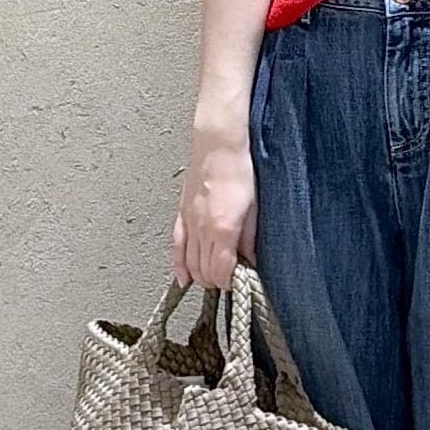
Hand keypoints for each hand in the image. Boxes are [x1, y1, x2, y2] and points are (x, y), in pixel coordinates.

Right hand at [169, 131, 258, 289]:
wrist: (218, 146)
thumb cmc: (239, 170)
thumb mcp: (253, 208)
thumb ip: (249, 238)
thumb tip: (250, 259)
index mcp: (222, 229)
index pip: (221, 271)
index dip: (230, 282)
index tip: (240, 281)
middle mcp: (202, 229)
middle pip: (204, 271)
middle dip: (217, 281)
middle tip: (230, 279)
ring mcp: (189, 223)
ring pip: (189, 263)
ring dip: (201, 275)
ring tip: (213, 277)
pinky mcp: (181, 215)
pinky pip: (176, 248)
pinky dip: (179, 266)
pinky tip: (183, 278)